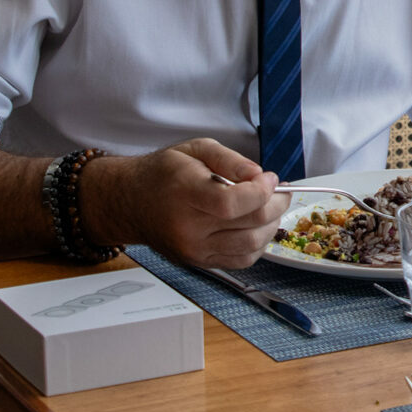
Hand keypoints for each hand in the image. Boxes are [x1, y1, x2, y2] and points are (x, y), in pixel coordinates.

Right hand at [79, 139, 289, 268]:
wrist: (130, 202)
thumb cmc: (163, 173)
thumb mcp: (195, 149)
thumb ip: (231, 160)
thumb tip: (260, 176)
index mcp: (184, 194)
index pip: (232, 203)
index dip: (261, 192)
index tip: (271, 179)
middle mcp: (187, 228)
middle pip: (248, 225)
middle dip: (276, 205)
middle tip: (281, 191)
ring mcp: (194, 249)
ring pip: (250, 246)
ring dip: (271, 225)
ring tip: (272, 207)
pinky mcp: (199, 262)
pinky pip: (241, 260)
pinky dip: (258, 244)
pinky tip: (258, 226)